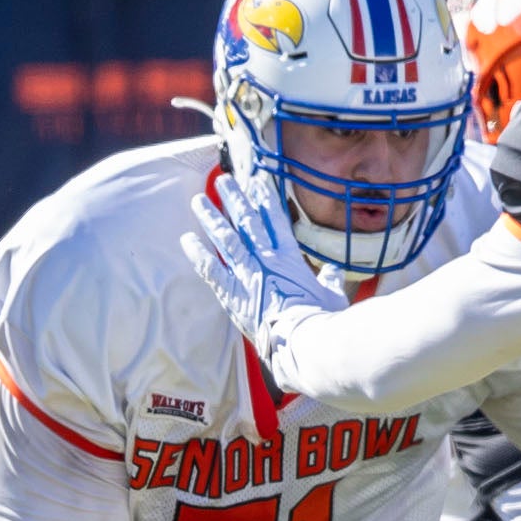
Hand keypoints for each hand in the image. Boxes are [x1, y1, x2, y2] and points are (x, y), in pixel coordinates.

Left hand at [182, 169, 332, 354]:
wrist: (304, 339)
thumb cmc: (322, 320)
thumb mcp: (333, 295)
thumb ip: (330, 279)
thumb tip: (332, 271)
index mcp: (291, 258)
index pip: (276, 221)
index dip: (266, 200)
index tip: (257, 182)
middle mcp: (266, 260)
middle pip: (247, 222)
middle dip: (235, 199)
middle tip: (223, 180)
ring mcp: (247, 275)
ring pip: (226, 238)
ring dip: (212, 217)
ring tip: (198, 200)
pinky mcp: (233, 294)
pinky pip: (211, 269)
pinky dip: (198, 253)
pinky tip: (187, 239)